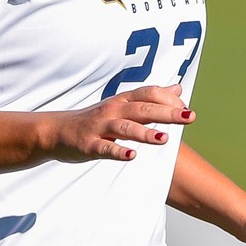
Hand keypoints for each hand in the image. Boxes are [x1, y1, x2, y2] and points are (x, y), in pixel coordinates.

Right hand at [48, 84, 194, 161]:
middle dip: (167, 113)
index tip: (187, 109)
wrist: (56, 131)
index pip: (149, 94)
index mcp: (123, 101)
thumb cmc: (95, 119)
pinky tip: (132, 156)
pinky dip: (118, 151)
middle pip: (143, 109)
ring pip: (125, 128)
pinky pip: (105, 148)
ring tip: (164, 139)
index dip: (169, 99)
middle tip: (189, 117)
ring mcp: (100, 127)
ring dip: (145, 133)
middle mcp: (113, 110)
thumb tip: (178, 89)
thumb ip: (151, 98)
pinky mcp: (89, 145)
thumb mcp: (123, 105)